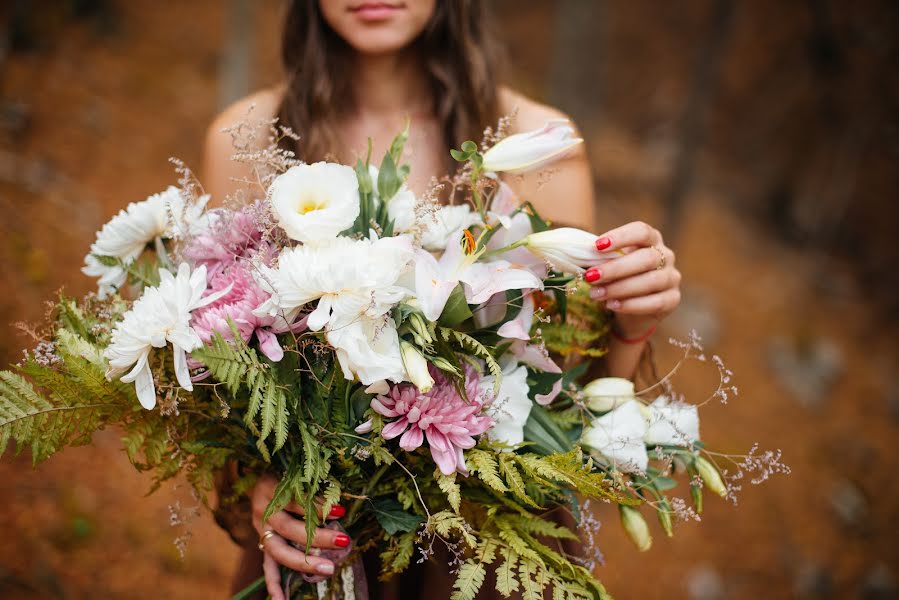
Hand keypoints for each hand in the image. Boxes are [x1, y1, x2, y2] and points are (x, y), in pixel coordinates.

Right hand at [251, 474, 350, 599]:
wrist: (261, 477)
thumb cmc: (289, 473)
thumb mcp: (299, 473)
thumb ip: (314, 486)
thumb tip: (341, 506)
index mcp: (271, 487)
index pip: (296, 499)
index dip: (318, 506)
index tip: (341, 510)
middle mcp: (264, 510)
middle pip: (290, 528)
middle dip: (318, 537)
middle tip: (344, 542)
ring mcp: (261, 529)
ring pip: (279, 550)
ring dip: (304, 562)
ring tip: (329, 569)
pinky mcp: (263, 543)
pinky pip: (267, 567)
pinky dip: (274, 585)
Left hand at [585, 221, 680, 337]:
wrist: (631, 309)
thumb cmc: (618, 279)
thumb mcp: (609, 266)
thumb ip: (600, 259)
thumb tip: (579, 254)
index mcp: (651, 240)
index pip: (641, 231)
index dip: (621, 237)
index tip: (597, 246)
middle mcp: (666, 256)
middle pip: (646, 258)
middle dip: (615, 268)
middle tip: (590, 277)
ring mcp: (672, 277)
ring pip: (650, 281)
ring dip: (619, 288)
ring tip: (595, 294)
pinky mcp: (673, 299)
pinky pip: (655, 302)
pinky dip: (631, 305)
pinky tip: (612, 305)